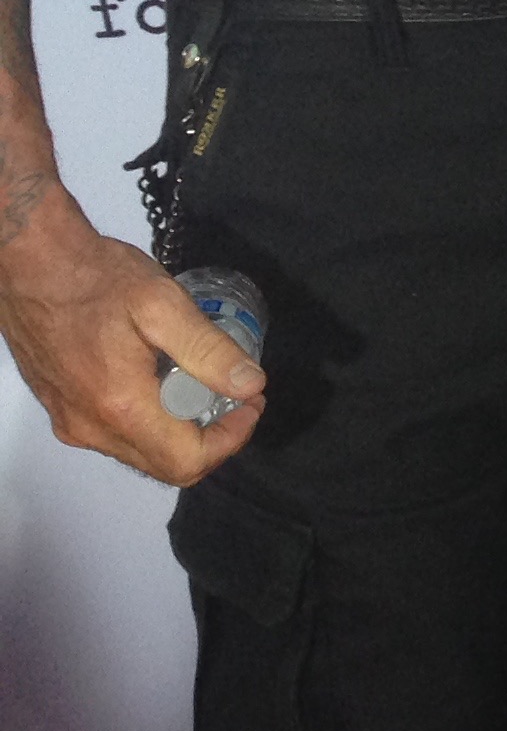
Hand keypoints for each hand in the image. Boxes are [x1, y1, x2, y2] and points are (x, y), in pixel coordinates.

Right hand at [0, 185, 263, 483]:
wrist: (31, 265)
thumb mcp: (162, 304)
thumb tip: (250, 384)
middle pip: (165, 465)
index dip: (230, 440)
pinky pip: (117, 436)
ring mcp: (71, 422)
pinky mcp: (62, 410)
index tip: (251, 401)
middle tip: (238, 395)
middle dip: (213, 438)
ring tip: (207, 384)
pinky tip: (167, 381)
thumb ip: (208, 349)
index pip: (186, 461)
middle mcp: (89, 428)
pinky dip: (153, 421)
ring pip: (141, 453)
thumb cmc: (96, 278)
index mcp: (118, 406)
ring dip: (183, 430)